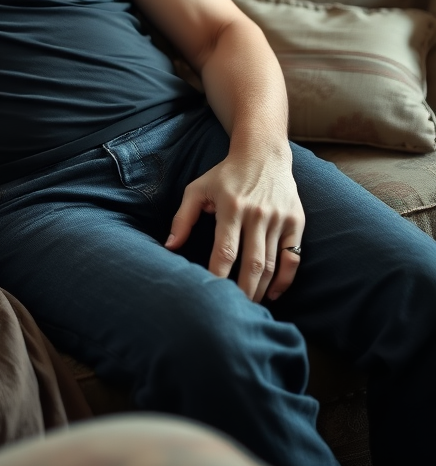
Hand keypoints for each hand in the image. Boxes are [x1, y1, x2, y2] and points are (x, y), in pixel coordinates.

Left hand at [165, 144, 303, 302]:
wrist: (263, 154)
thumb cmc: (224, 175)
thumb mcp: (198, 189)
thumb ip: (182, 218)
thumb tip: (169, 246)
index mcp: (231, 207)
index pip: (224, 250)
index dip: (218, 275)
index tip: (210, 295)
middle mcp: (257, 214)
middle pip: (252, 264)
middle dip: (242, 291)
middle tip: (233, 311)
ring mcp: (279, 219)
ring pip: (272, 264)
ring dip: (261, 289)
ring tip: (248, 306)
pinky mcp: (296, 222)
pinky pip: (293, 258)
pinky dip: (285, 280)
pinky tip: (273, 294)